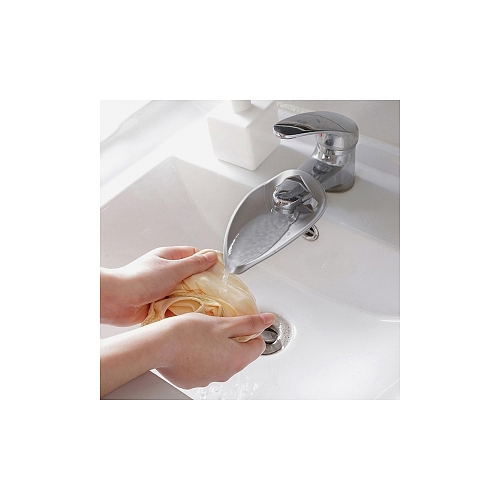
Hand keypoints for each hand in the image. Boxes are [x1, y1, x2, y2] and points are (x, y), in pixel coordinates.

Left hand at [100, 247, 217, 325]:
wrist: (116, 301)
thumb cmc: (139, 280)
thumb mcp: (173, 269)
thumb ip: (194, 264)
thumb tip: (212, 257)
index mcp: (169, 257)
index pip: (195, 255)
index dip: (209, 262)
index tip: (222, 272)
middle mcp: (166, 272)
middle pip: (192, 277)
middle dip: (204, 285)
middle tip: (217, 293)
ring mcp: (162, 288)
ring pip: (185, 293)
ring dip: (193, 299)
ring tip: (205, 305)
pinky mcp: (159, 304)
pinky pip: (176, 306)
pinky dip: (182, 310)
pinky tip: (190, 315)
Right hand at [153, 312, 272, 388]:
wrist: (158, 346)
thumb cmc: (188, 333)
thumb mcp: (222, 322)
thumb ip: (248, 323)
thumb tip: (268, 320)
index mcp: (237, 359)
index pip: (258, 345)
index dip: (251, 331)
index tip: (240, 322)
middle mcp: (225, 374)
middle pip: (239, 354)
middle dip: (233, 339)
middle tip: (219, 325)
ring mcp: (208, 379)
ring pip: (221, 361)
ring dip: (216, 348)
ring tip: (202, 334)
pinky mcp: (192, 381)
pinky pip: (204, 367)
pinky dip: (201, 357)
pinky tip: (191, 345)